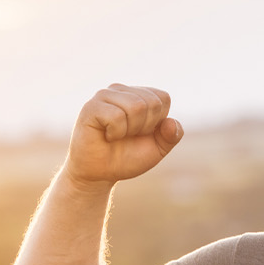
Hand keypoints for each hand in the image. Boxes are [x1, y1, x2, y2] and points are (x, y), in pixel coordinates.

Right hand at [62, 84, 182, 188]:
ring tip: (116, 135)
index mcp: (139, 95)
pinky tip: (106, 136)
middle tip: (127, 136)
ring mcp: (105, 96)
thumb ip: (172, 136)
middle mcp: (122, 90)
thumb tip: (171, 122)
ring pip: (136, 106)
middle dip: (144, 127)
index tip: (142, 133)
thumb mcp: (158, 149)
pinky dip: (116, 133)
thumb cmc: (127, 158)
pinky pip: (116, 116)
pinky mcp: (91, 107)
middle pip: (151, 102)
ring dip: (130, 130)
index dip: (158, 122)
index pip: (163, 98)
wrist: (99, 174)